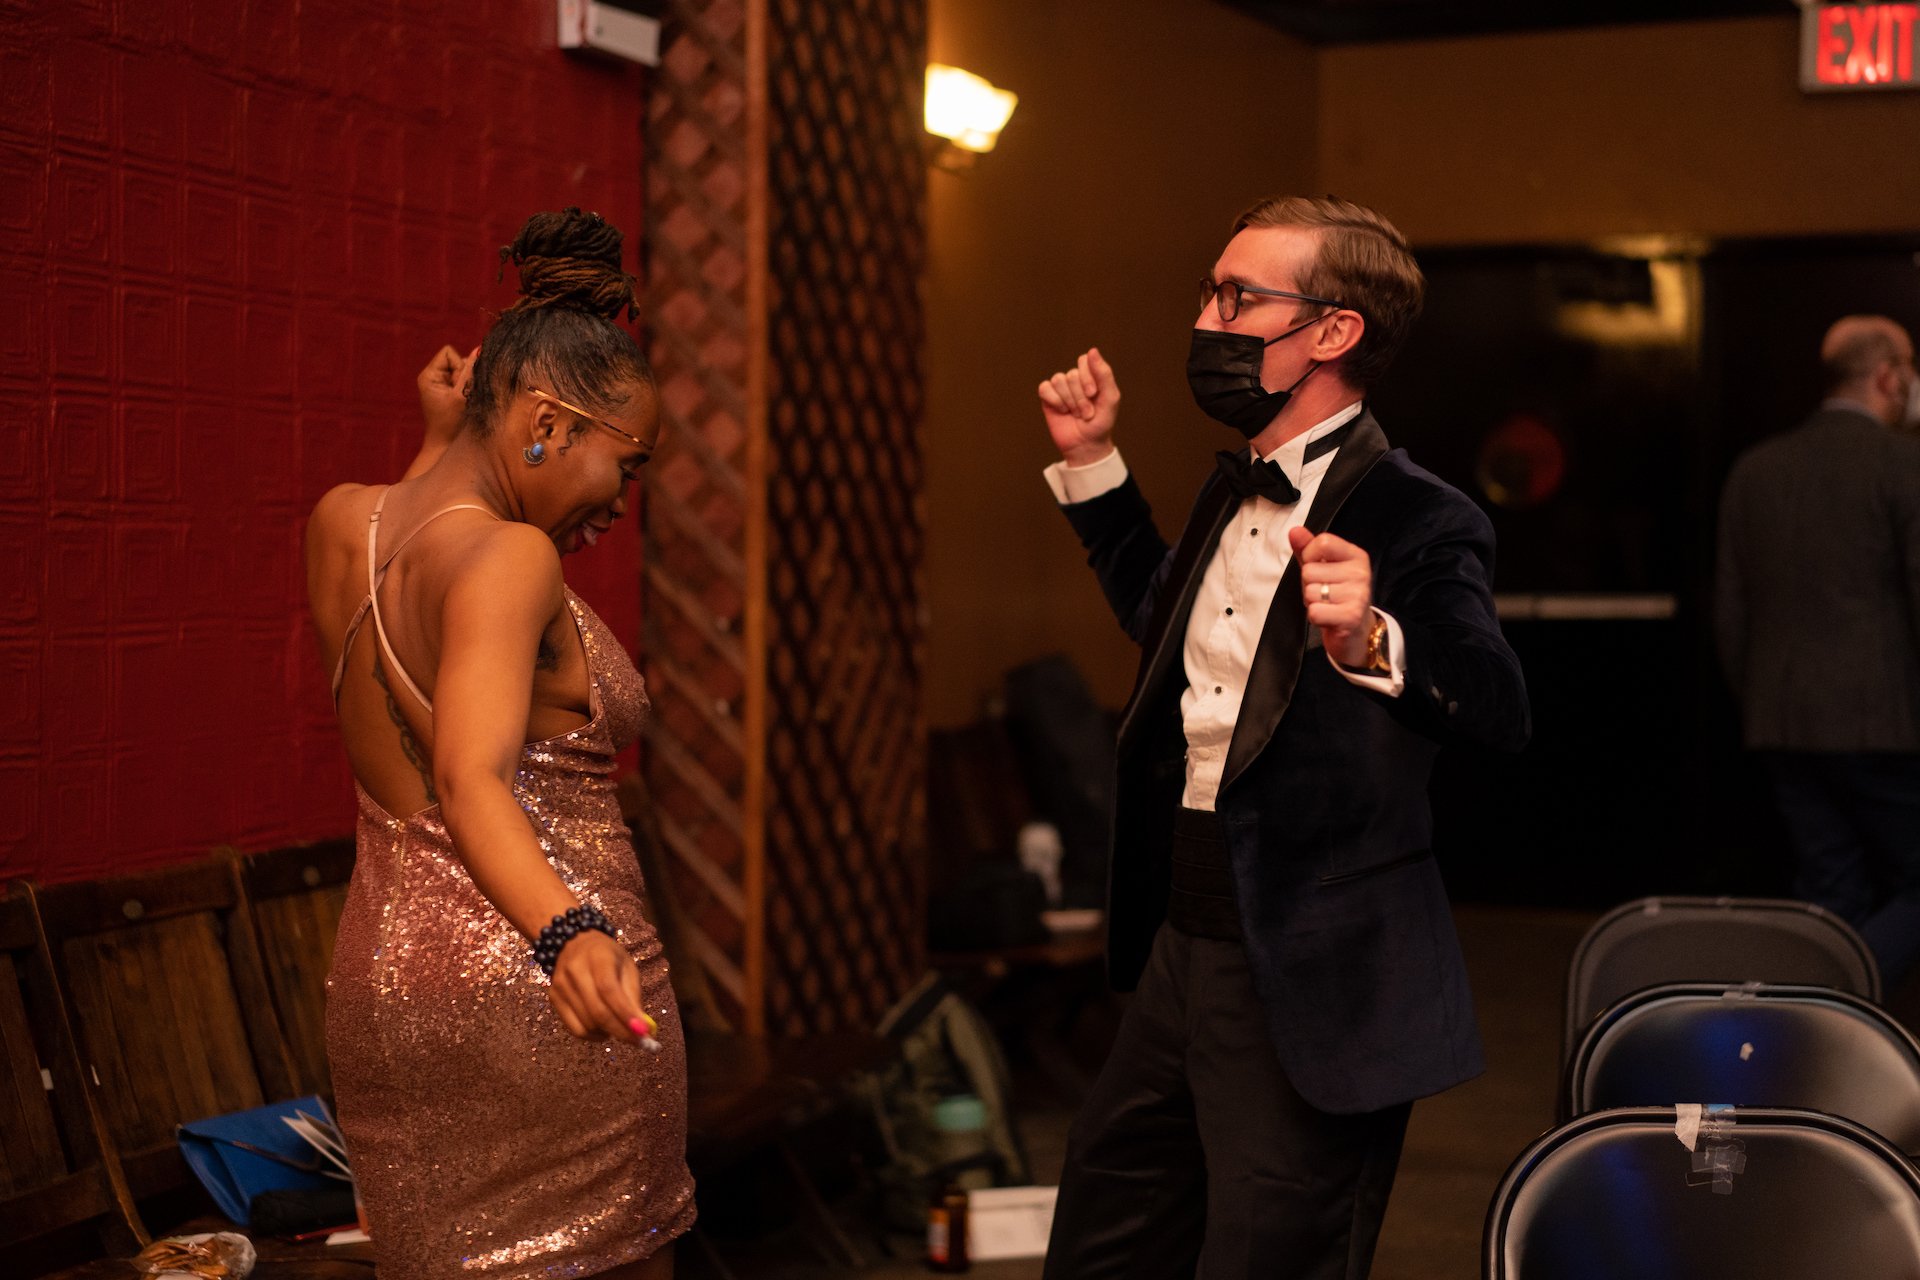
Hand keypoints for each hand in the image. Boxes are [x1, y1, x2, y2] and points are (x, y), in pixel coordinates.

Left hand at [417, 344, 477, 448]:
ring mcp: (443, 386)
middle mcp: (434, 378)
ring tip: (466, 402)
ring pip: (465, 372)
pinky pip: (466, 382)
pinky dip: (471, 391)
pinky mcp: (451, 394)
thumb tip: (480, 349)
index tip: (460, 385)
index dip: (459, 365)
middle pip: (458, 361)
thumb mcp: (462, 395)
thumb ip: (471, 371)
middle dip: (466, 376)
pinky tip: (467, 405)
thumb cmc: (451, 425)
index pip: (448, 353)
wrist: (446, 448)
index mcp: (429, 376)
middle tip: (463, 397)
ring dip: (470, 385)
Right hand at [548, 929, 651, 1043]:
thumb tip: (644, 1030)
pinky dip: (592, 1035)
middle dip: (620, 1031)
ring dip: (608, 1033)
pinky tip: (603, 1030)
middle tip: (637, 1040)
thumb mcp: (627, 968)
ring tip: (620, 1028)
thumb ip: (633, 998)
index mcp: (597, 956)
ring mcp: (560, 985)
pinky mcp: (553, 999)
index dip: (625, 1014)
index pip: (609, 990)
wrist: (574, 943)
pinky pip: (574, 1029)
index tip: (642, 1033)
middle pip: (596, 1011)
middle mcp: (574, 970)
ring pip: (586, 1024)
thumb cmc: (608, 957)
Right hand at [1037, 347, 1119, 466]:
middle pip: (1072, 374)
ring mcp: (1060, 387)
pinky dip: (1055, 401)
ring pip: (1059, 380)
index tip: (1093, 395)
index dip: (1087, 378)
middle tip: (1086, 413)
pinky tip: (1061, 411)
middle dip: (1080, 397)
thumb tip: (1092, 350)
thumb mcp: (1110, 398)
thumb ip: (1104, 374)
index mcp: (1091, 375)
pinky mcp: (1047, 397)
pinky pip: (1045, 388)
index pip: (1084, 361)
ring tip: (1075, 414)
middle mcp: (1075, 378)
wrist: (1086, 445)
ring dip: (1069, 401)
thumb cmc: (1101, 422)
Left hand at [1290, 527, 1373, 667]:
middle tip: (1325, 594)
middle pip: (1310, 570)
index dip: (1309, 556)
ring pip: (1310, 592)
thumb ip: (1307, 549)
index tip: (1319, 568)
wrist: (1356, 631)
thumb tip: (1294, 531)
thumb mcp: (1322, 568)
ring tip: (1327, 605)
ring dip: (1312, 602)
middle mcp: (1360, 573)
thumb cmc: (1336, 596)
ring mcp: (1358, 595)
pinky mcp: (1351, 616)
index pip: (1322, 542)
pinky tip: (1329, 617)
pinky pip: (1314, 611)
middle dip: (1309, 585)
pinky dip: (1315, 617)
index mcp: (1356, 556)